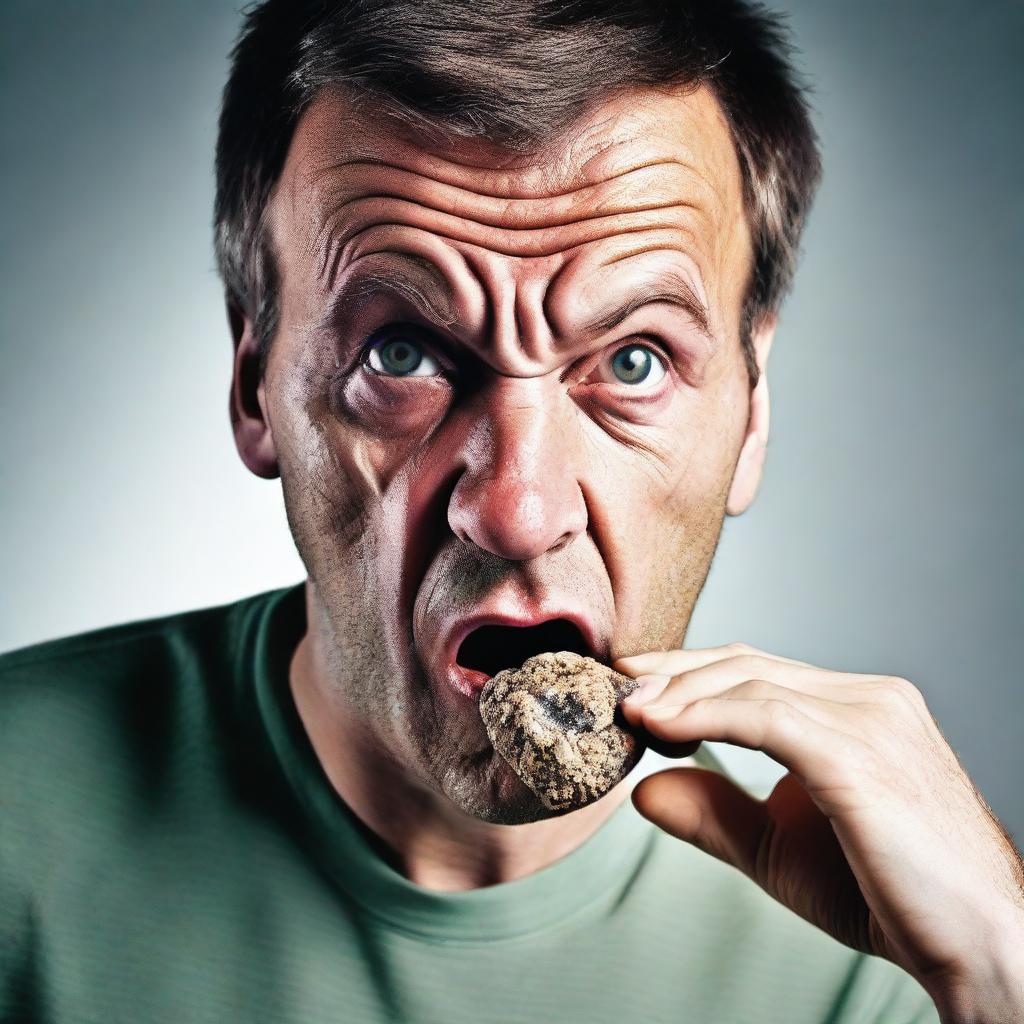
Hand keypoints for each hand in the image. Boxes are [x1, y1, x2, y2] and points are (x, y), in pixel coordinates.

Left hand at [614, 643, 1023, 1020]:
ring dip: (678, 692)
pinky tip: (662, 726)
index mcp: (857, 708)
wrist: (976, 948)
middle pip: (747, 664)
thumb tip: (642, 789)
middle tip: (616, 690)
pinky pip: (765, 716)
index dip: (688, 672)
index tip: (633, 685)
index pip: (756, 670)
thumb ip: (714, 813)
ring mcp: (870, 718)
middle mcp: (868, 698)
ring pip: (750, 682)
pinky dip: (704, 715)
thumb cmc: (887, 897)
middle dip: (672, 672)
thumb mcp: (778, 849)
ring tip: (629, 711)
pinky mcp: (860, 752)